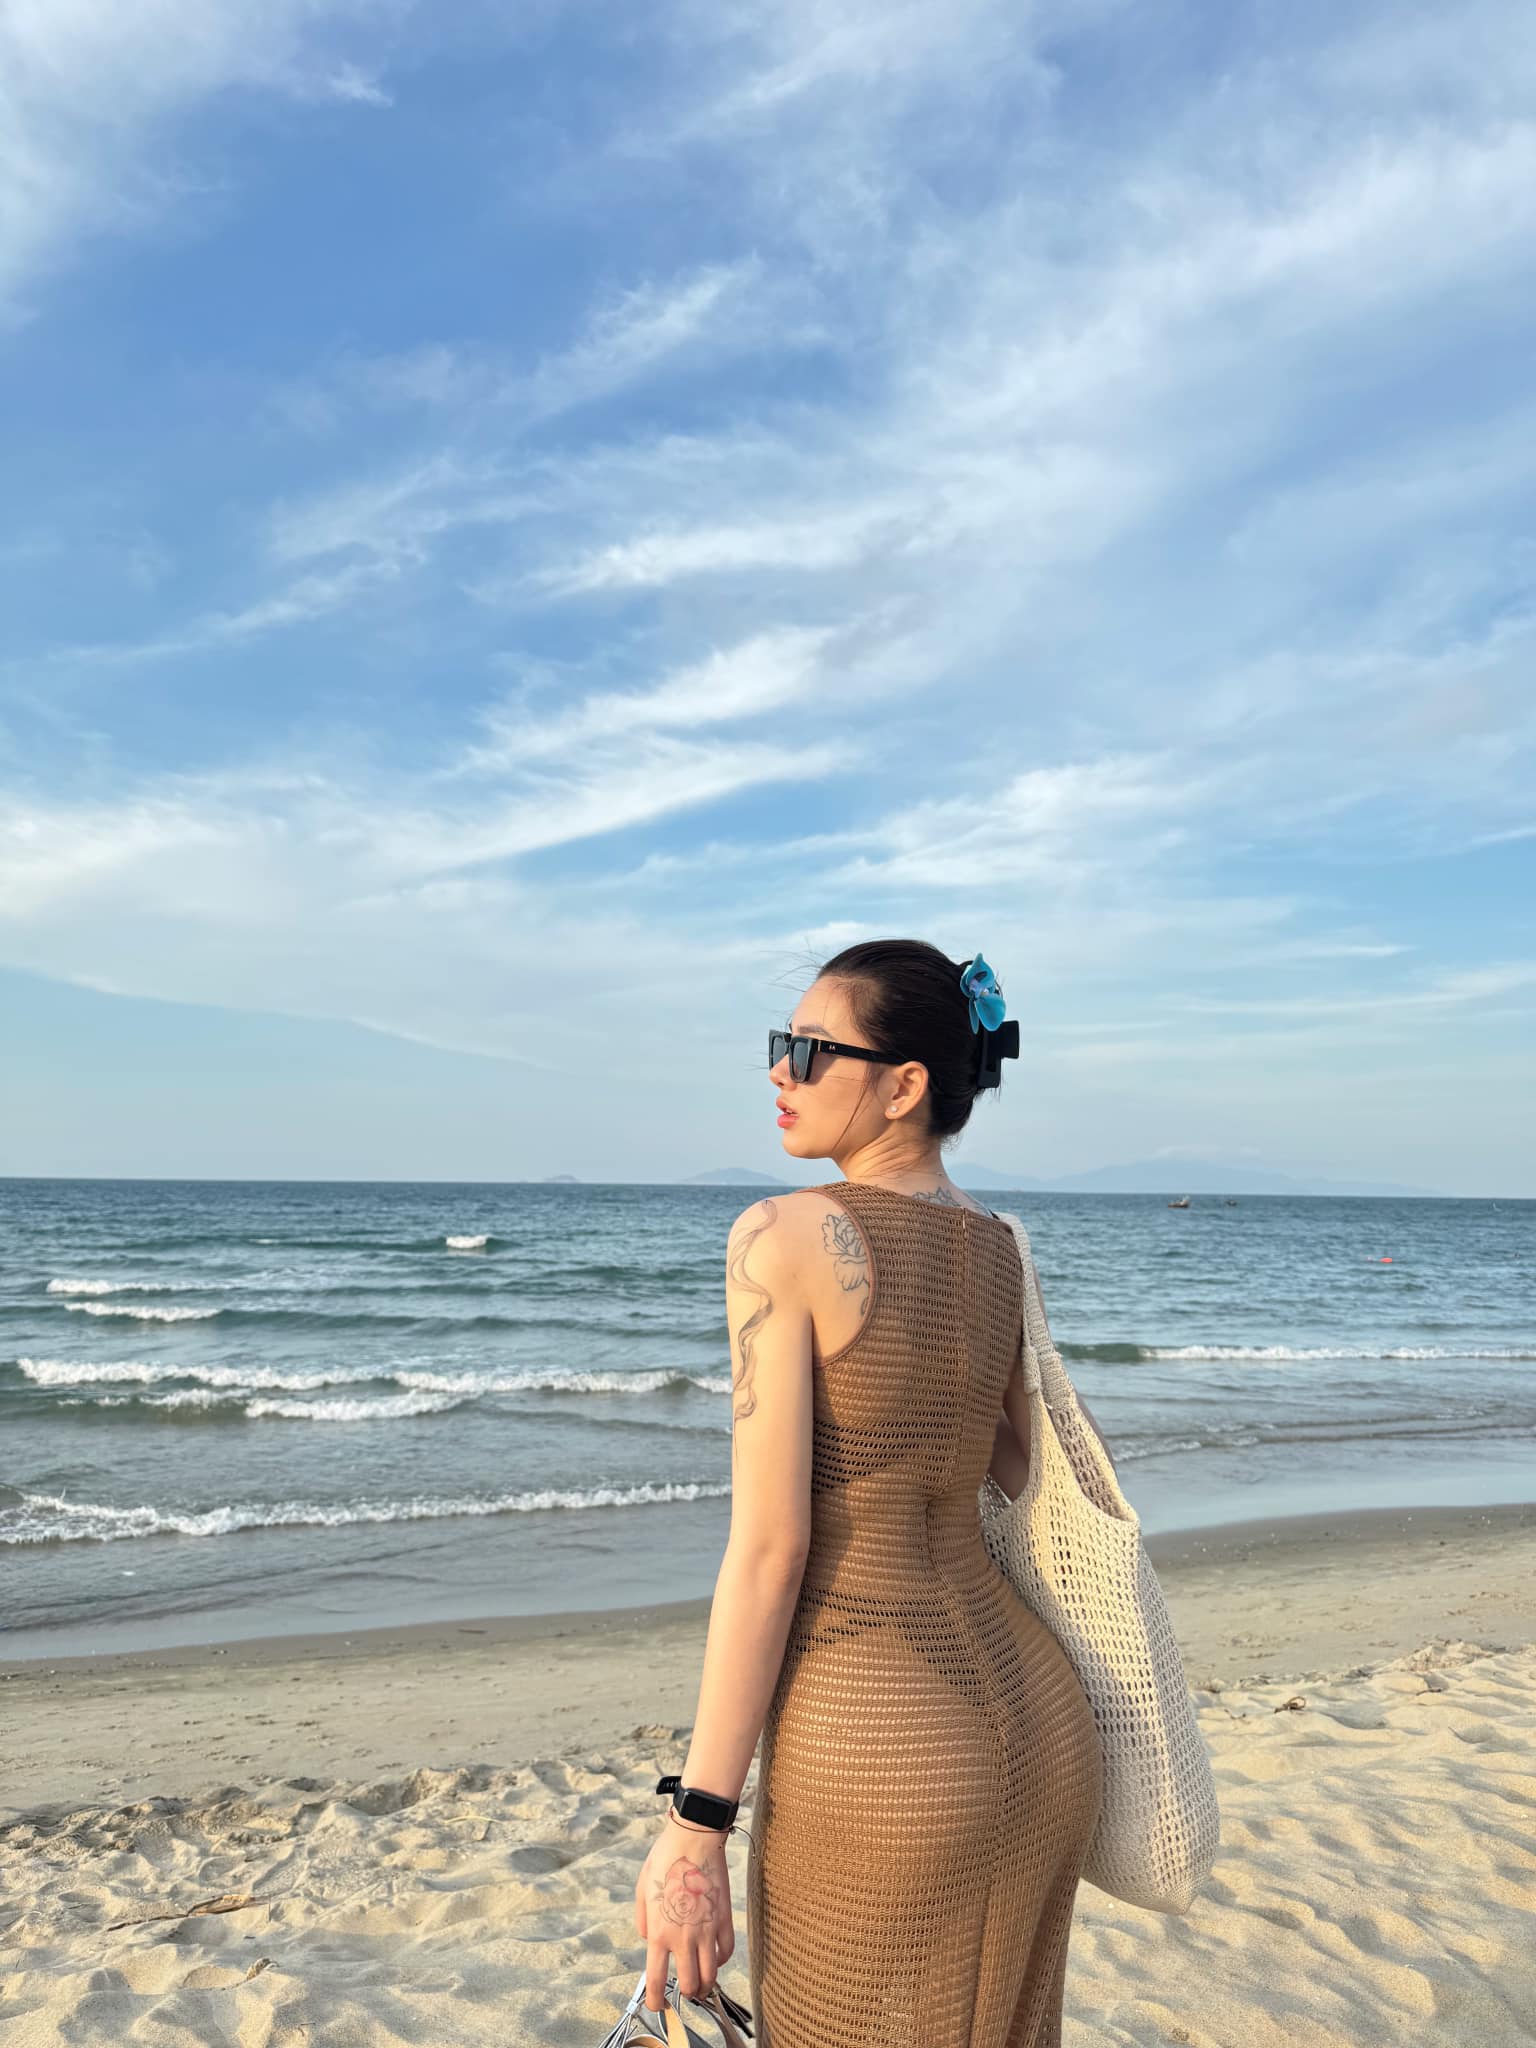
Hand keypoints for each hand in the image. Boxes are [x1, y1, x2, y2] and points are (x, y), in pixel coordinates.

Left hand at [635, 1811, 734, 2012]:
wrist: (694, 1839)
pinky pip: (727, 1951)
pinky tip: (715, 1956)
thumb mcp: (641, 1889)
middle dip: (687, 1994)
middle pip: (691, 1985)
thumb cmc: (664, 1860)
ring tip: (702, 1984)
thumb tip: (648, 1937)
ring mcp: (707, 1930)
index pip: (657, 1980)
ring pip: (711, 1975)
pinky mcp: (724, 1919)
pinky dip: (721, 1960)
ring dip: (706, 1985)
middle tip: (685, 1990)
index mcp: (659, 1932)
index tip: (657, 2005)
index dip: (656, 2001)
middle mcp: (683, 1937)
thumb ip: (643, 1921)